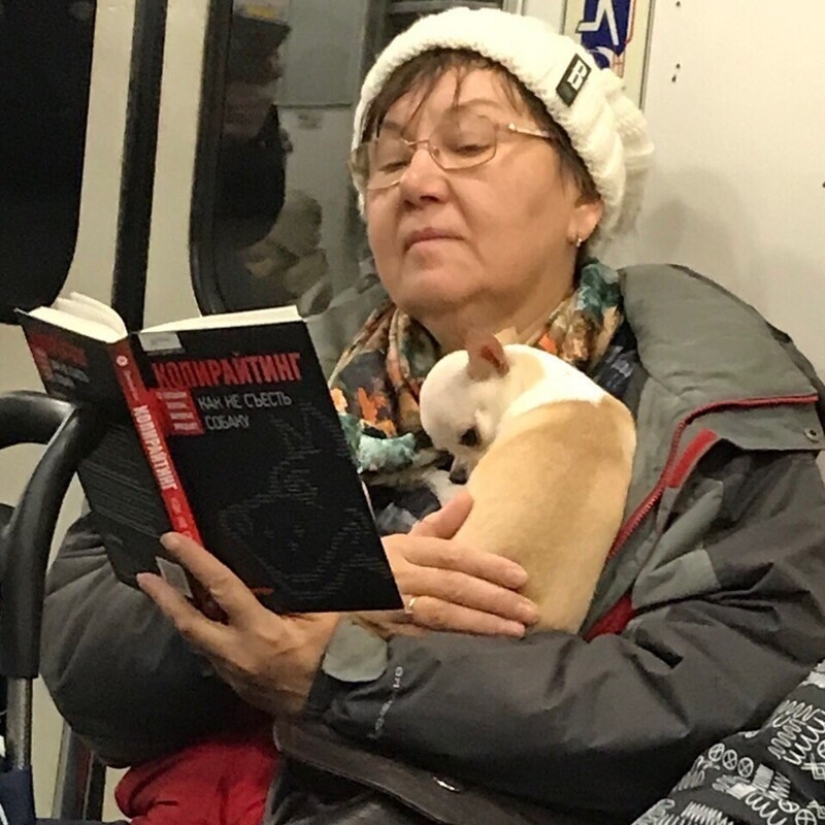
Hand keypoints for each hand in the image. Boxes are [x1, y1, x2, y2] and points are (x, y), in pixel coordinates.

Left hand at [137, 534, 338, 716]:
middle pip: (190, 622)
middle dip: (164, 597)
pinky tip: (202, 621)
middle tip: (145, 576)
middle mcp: (238, 653)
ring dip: (180, 615)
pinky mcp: (236, 684)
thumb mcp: (324, 614)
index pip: (221, 587)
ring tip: (165, 593)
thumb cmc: (334, 656)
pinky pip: (212, 654)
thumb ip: (298, 591)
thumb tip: (278, 566)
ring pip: (197, 640)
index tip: (173, 541)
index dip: (195, 560)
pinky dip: (203, 633)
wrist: (337, 704)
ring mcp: (234, 673)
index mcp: (261, 631)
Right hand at [361, 493, 538, 638]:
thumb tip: (468, 497)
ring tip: (516, 630)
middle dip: (494, 598)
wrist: (335, 600)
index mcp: (405, 549)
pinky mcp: (393, 634)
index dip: (487, 565)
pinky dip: (459, 641)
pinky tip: (485, 646)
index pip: (452, 555)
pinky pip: (431, 637)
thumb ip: (440, 524)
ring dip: (482, 624)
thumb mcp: (404, 541)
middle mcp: (401, 577)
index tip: (521, 576)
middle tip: (529, 610)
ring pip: (444, 615)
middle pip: (453, 585)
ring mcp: (396, 608)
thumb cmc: (378, 567)